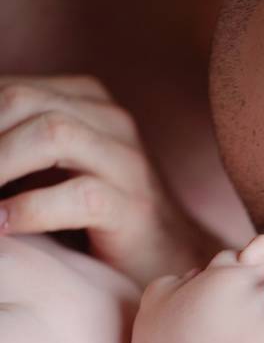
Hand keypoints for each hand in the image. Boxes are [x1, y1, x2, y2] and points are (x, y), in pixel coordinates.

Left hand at [0, 75, 218, 285]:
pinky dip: (29, 209)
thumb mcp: (54, 168)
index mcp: (88, 101)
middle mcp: (111, 120)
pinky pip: (79, 195)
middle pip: (24, 100)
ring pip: (53, 133)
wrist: (168, 254)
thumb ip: (16, 149)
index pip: (10, 88)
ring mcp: (128, 162)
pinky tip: (2, 226)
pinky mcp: (134, 207)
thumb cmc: (98, 215)